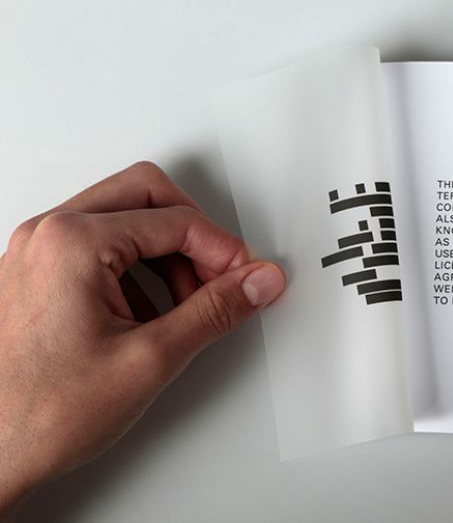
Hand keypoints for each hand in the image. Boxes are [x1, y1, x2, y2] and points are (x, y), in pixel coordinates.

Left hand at [0, 162, 284, 514]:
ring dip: (167, 254)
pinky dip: (137, 269)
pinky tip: (150, 314)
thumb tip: (256, 282)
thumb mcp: (150, 359)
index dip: (224, 250)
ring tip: (186, 306)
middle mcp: (49, 235)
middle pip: (147, 195)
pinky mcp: (39, 273)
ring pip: (126, 218)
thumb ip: (215, 311)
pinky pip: (101, 245)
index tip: (246, 278)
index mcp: (73, 242)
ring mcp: (39, 252)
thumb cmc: (40, 413)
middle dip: (195, 235)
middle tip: (221, 276)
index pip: (177, 220)